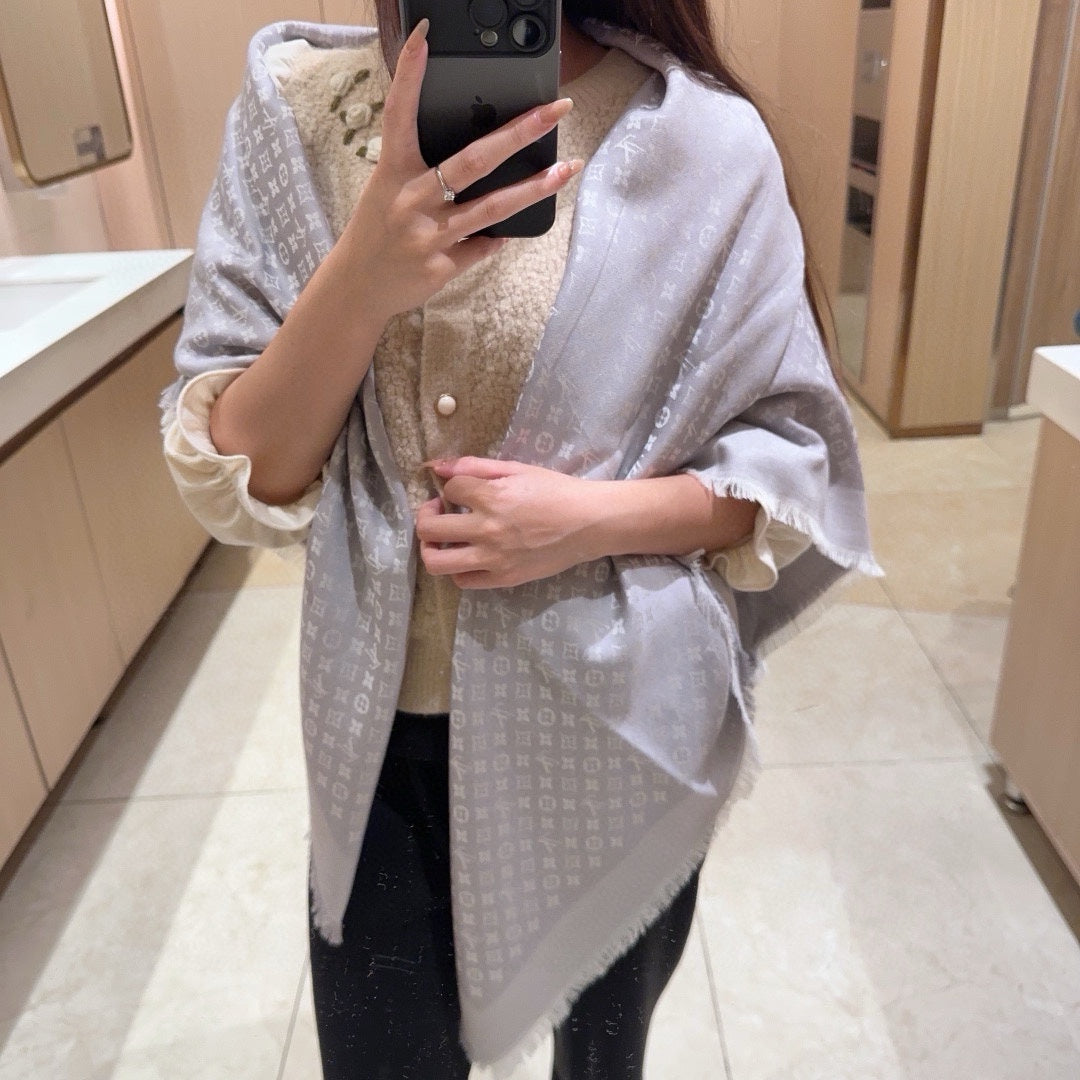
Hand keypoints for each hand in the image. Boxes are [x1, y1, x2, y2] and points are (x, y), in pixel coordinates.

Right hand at [341, 19, 582, 322]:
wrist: (358, 286)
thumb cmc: (377, 230)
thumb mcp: (387, 189)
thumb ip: (422, 168)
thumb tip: (479, 152)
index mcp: (393, 172)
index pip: (399, 113)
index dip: (409, 74)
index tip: (424, 36)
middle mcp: (412, 200)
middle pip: (474, 160)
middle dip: (519, 132)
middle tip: (555, 111)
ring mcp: (429, 236)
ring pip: (493, 208)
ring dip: (535, 188)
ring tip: (567, 169)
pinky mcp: (442, 266)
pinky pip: (484, 247)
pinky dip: (498, 237)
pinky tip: (508, 229)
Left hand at [416, 457, 600, 589]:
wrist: (589, 523)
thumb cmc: (556, 491)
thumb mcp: (517, 469)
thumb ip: (475, 466)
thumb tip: (438, 466)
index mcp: (491, 497)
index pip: (449, 490)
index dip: (452, 487)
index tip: (462, 490)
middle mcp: (487, 530)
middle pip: (429, 528)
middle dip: (426, 515)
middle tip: (438, 512)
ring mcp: (493, 558)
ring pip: (436, 562)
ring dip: (430, 548)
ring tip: (441, 539)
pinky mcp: (503, 579)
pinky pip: (463, 581)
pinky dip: (457, 569)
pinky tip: (466, 556)